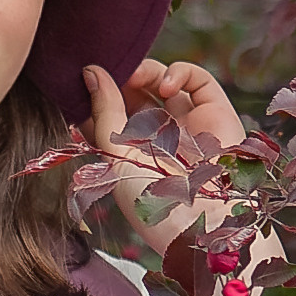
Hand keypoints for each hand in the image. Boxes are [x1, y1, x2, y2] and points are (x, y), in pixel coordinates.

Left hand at [83, 58, 246, 254]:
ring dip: (145, 71)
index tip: (80, 81)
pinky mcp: (216, 113)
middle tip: (108, 72)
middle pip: (134, 93)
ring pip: (162, 81)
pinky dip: (178, 72)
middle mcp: (160, 138)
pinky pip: (197, 80)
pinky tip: (165, 86)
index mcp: (131, 154)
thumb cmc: (153, 202)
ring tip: (133, 77)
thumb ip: (103, 113)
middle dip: (119, 79)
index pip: (107, 113)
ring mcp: (189, 124)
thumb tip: (90, 72)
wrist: (204, 224)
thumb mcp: (116, 157)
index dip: (95, 94)